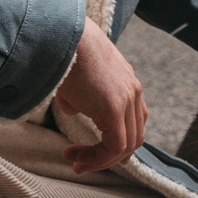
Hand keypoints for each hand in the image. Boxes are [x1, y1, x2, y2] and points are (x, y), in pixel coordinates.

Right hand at [51, 17, 146, 173]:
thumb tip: (73, 108)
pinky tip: (78, 158)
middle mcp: (133, 91)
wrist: (63, 36)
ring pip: (126, 145)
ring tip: (76, 162)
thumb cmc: (64, 51)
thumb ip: (79, 94)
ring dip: (100, 159)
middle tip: (84, 162)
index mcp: (127, 81)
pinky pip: (115, 146)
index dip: (119, 142)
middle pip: (133, 135)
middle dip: (109, 155)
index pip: (134, 120)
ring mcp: (127, 99)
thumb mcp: (75, 76)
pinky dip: (98, 158)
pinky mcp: (115, 109)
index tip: (95, 152)